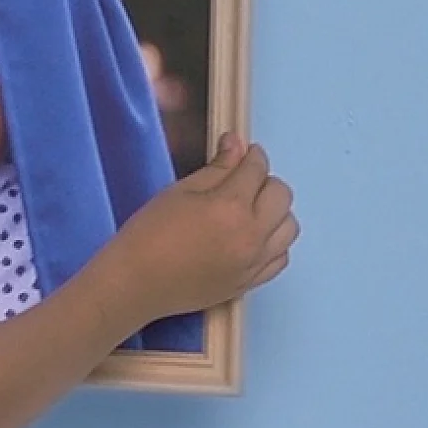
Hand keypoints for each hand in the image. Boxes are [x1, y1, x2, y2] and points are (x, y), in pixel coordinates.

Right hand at [103, 133, 299, 324]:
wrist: (138, 283)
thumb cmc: (149, 233)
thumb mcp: (178, 192)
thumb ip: (215, 169)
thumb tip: (237, 144)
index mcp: (230, 206)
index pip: (256, 170)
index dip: (252, 156)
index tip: (245, 152)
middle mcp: (252, 234)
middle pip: (282, 196)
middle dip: (266, 181)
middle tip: (244, 181)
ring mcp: (256, 261)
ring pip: (289, 227)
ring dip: (275, 212)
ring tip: (251, 210)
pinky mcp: (252, 281)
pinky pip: (282, 257)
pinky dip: (274, 242)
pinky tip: (253, 237)